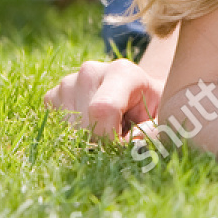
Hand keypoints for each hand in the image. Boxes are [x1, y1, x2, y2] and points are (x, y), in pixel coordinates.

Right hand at [43, 58, 161, 140]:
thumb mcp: (164, 117)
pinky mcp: (53, 96)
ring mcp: (68, 82)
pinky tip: (92, 124)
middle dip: (102, 142)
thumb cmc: (153, 108)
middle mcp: (90, 72)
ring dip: (88, 140)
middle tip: (121, 134)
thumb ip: (154, 131)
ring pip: (68, 130)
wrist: (139, 95)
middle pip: (84, 125)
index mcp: (122, 72)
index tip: (126, 145)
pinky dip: (73, 135)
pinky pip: (55, 127)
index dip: (112, 138)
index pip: (103, 109)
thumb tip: (133, 144)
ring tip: (109, 126)